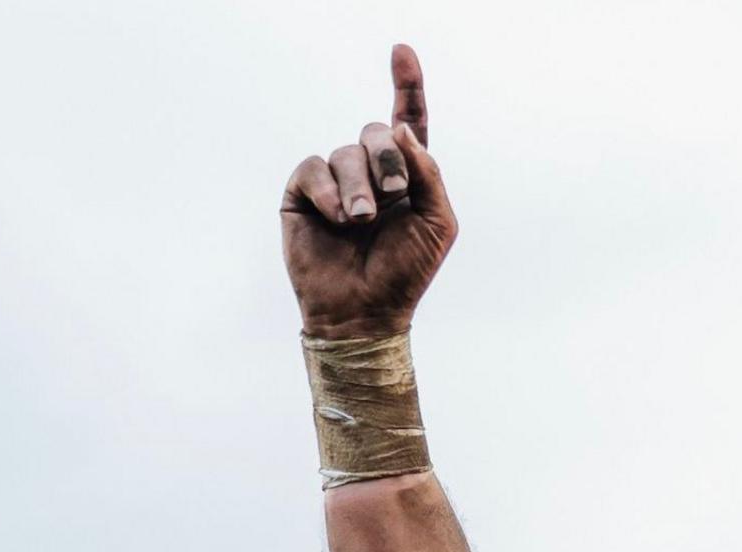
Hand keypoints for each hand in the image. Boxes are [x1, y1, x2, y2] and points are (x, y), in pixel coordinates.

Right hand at [282, 45, 456, 339]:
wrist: (365, 311)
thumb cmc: (405, 271)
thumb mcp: (437, 221)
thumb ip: (428, 172)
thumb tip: (402, 128)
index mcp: (408, 176)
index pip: (409, 121)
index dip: (407, 85)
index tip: (401, 51)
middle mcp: (370, 173)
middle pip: (378, 131)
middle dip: (388, 159)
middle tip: (394, 196)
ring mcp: (336, 182)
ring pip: (345, 151)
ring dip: (360, 187)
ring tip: (361, 222)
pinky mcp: (303, 193)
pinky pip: (313, 168)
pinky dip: (329, 191)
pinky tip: (337, 219)